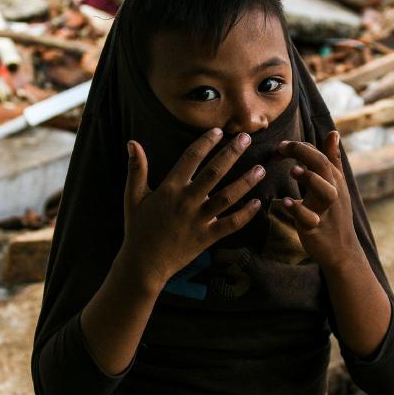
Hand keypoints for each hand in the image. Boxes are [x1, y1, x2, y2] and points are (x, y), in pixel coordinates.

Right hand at [119, 128, 264, 293]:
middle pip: (214, 172)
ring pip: (228, 197)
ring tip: (261, 168)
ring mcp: (199, 220)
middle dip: (232, 153)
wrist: (144, 263)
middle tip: (246, 138)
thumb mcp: (133, 197)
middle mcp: (187, 201)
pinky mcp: (207, 237)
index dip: (205, 142)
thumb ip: (136, 169)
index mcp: (170, 189)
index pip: (191, 158)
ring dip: (246, 182)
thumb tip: (133, 143)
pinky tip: (257, 203)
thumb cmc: (138, 228)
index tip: (218, 131)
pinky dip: (246, 214)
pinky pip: (231, 224)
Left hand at [276, 131, 362, 270]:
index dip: (301, 147)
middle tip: (283, 147)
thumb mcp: (337, 185)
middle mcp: (333, 192)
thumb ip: (332, 159)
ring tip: (293, 171)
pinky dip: (297, 210)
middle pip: (324, 167)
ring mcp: (326, 211)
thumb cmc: (336, 214)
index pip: (320, 156)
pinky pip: (309, 219)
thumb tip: (333, 132)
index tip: (281, 145)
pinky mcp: (316, 229)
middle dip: (305, 154)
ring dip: (310, 179)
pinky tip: (284, 202)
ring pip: (325, 192)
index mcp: (334, 180)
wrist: (343, 250)